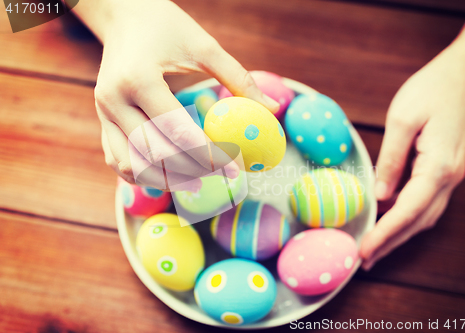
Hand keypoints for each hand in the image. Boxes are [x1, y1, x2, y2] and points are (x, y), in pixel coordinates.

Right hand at [89, 0, 278, 189]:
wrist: (124, 16)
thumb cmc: (167, 28)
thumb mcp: (205, 46)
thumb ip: (239, 79)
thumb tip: (272, 108)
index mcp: (138, 80)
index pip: (178, 132)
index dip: (209, 156)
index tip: (235, 169)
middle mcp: (114, 101)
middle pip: (155, 154)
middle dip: (192, 170)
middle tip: (221, 174)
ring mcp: (103, 113)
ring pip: (132, 166)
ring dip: (167, 179)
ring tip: (199, 180)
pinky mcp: (102, 121)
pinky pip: (119, 160)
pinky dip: (144, 174)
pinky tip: (171, 175)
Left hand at [359, 45, 464, 269]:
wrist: (461, 76)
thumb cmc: (430, 90)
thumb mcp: (402, 119)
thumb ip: (391, 159)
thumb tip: (380, 195)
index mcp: (437, 166)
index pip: (407, 211)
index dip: (384, 234)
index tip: (363, 251)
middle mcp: (448, 177)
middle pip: (417, 221)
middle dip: (390, 243)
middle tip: (363, 261)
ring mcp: (450, 176)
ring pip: (423, 216)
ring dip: (398, 235)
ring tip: (373, 249)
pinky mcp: (444, 171)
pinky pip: (425, 203)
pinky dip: (406, 218)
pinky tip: (388, 222)